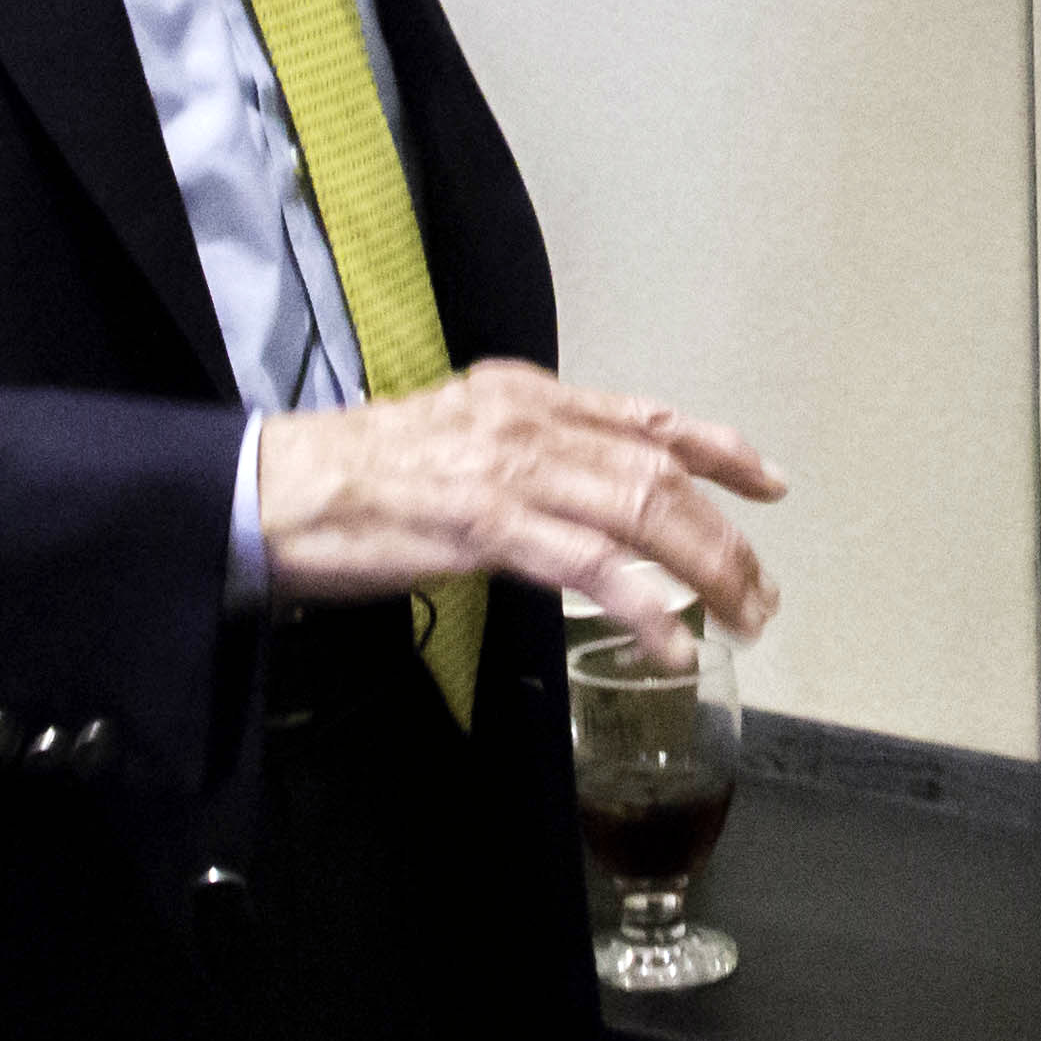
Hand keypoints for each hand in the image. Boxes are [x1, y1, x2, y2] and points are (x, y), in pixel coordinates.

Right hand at [256, 362, 783, 664]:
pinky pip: (586, 564)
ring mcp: (508, 468)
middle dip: (723, 535)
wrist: (271, 488)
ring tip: (740, 617)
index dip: (717, 448)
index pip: (644, 417)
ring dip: (704, 568)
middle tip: (761, 592)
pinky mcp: (482, 522)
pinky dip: (642, 605)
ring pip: (640, 509)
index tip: (768, 481)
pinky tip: (671, 642)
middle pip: (658, 472)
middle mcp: (528, 421)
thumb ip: (520, 461)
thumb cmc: (351, 480)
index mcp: (524, 398)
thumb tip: (573, 500)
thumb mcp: (455, 444)